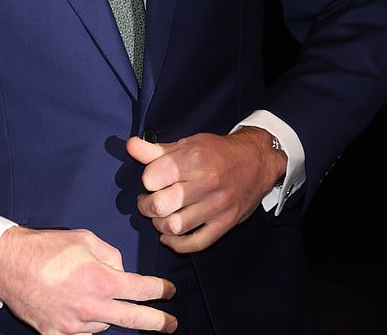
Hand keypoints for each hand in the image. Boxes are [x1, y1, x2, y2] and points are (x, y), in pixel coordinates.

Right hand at [0, 225, 177, 334]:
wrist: (9, 265)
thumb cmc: (47, 247)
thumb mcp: (85, 238)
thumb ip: (110, 255)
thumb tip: (120, 270)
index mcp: (101, 281)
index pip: (141, 290)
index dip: (160, 291)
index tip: (170, 292)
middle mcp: (92, 308)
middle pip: (134, 320)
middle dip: (157, 323)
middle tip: (172, 324)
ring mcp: (75, 326)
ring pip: (105, 325)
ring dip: (109, 314)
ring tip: (96, 296)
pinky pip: (83, 332)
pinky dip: (88, 321)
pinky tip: (81, 308)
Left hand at [126, 126, 286, 252]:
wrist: (256, 162)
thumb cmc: (217, 152)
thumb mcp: (188, 143)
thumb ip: (157, 150)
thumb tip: (130, 146)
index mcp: (194, 158)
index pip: (153, 177)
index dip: (147, 179)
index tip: (151, 179)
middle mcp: (206, 182)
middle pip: (162, 204)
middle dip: (147, 206)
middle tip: (147, 201)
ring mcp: (217, 206)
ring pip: (175, 226)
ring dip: (159, 224)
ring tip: (159, 216)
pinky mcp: (226, 224)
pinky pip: (196, 243)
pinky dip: (177, 244)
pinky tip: (169, 236)